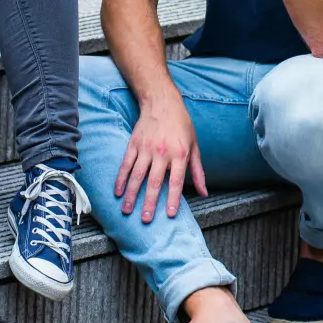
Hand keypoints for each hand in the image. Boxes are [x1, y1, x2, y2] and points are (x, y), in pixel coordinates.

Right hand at [115, 93, 208, 221]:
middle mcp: (162, 152)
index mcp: (179, 154)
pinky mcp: (134, 144)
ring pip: (137, 176)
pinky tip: (118, 192)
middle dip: (150, 203)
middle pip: (155, 182)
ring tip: (127, 211)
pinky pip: (126, 164)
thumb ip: (198, 171)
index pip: (176, 181)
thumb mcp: (194, 146)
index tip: (169, 215)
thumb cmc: (182, 125)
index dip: (173, 199)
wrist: (162, 102)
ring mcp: (146, 148)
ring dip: (132, 195)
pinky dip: (121, 179)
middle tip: (146, 220)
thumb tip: (204, 193)